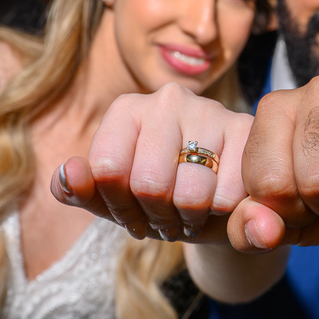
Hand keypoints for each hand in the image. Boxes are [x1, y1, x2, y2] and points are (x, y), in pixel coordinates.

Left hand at [53, 83, 254, 242]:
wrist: (219, 207)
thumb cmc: (160, 199)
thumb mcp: (114, 201)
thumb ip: (79, 190)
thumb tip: (69, 173)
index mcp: (126, 109)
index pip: (106, 170)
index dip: (119, 207)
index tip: (132, 209)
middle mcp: (167, 98)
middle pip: (148, 185)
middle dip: (158, 217)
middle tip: (168, 215)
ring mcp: (211, 109)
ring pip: (190, 194)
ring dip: (191, 220)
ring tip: (193, 212)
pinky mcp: (248, 131)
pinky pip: (227, 197)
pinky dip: (223, 215)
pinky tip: (223, 203)